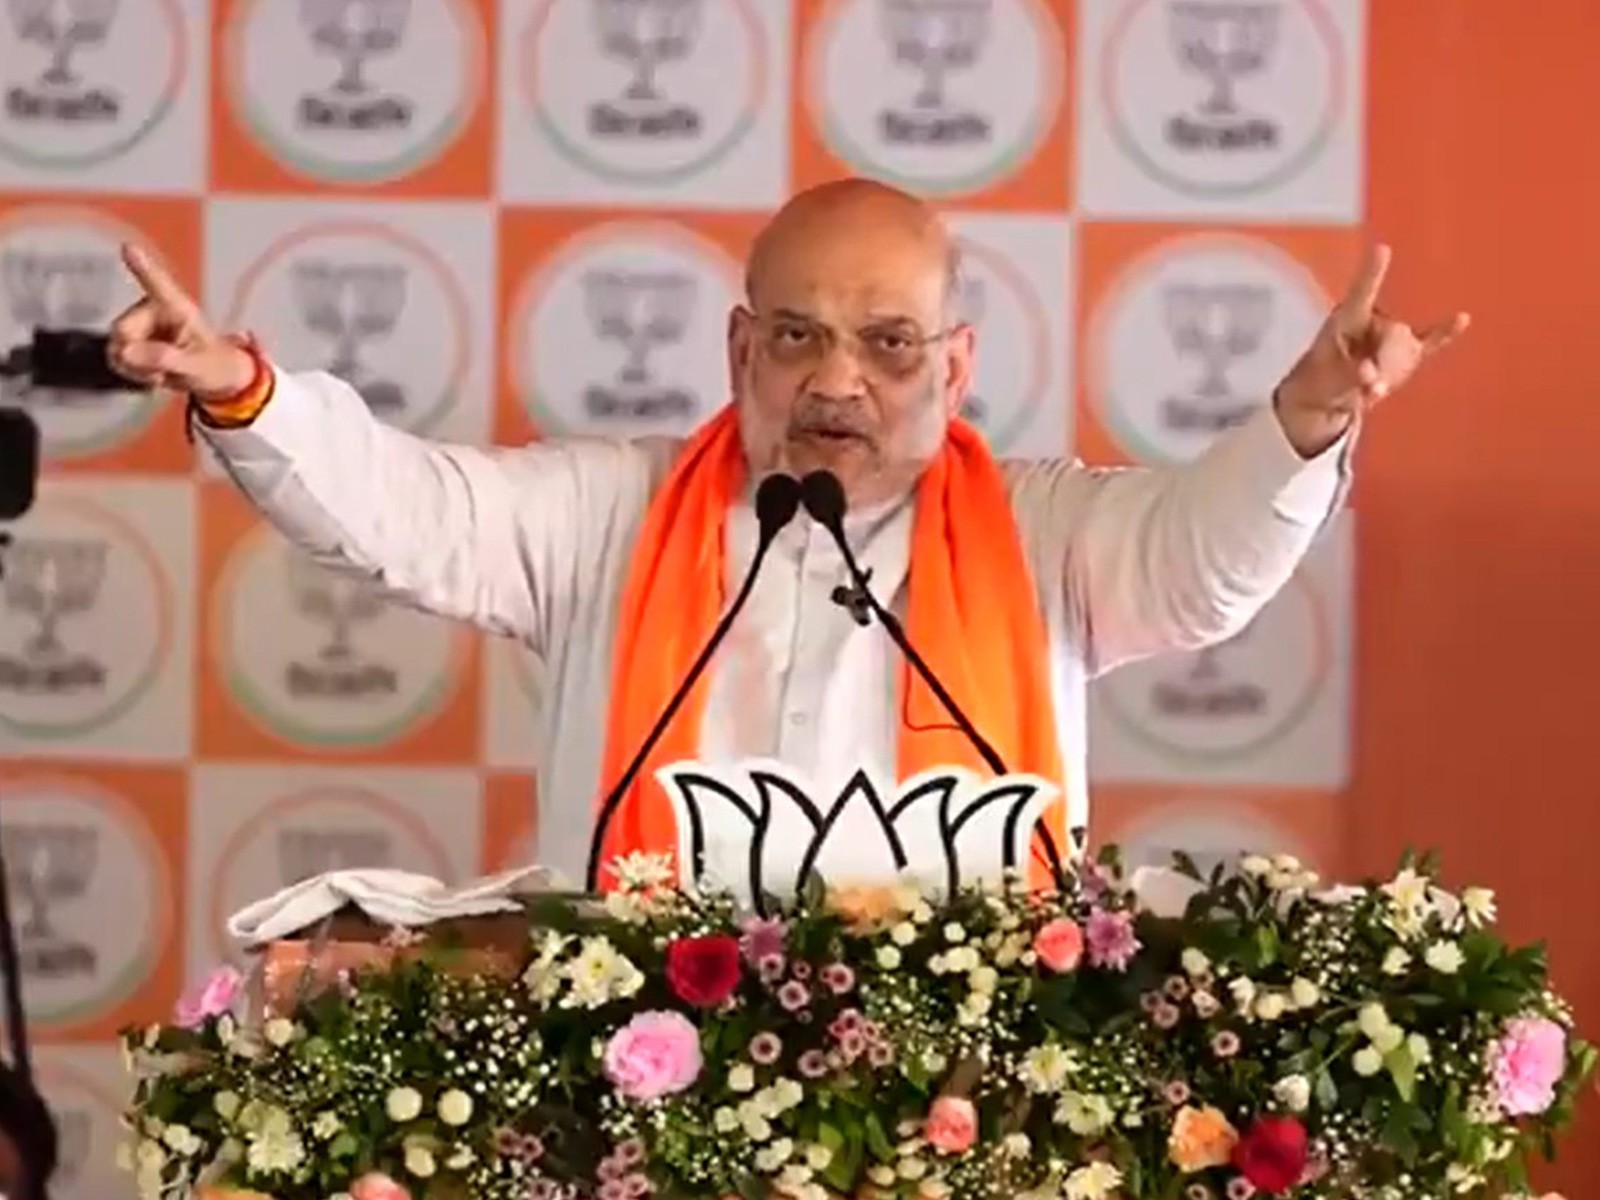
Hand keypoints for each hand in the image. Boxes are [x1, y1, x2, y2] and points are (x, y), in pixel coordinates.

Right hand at [106, 243, 255, 400]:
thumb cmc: (214, 364)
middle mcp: (151, 309)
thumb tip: (128, 352)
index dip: (141, 266)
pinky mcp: (128, 341)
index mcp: (176, 307)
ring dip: (137, 369)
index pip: (157, 284)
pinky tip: (152, 374)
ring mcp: (137, 325)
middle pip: (123, 331)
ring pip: (117, 348)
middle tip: (165, 370)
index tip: (128, 247)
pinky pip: (116, 359)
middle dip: (138, 357)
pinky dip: (132, 373)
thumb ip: (168, 358)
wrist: (211, 378)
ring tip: (164, 372)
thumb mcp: (200, 366)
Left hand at [1274, 243, 1469, 457]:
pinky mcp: (1409, 353)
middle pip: (1393, 335)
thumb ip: (1354, 376)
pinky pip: (1431, 341)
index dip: (1372, 272)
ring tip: (1369, 386)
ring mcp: (1392, 336)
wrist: (1329, 395)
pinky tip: (1462, 319)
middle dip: (1381, 364)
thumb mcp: (1329, 380)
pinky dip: (1446, 333)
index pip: (1362, 291)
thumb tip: (1376, 379)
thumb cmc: (1322, 379)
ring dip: (1390, 374)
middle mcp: (1372, 319)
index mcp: (1346, 317)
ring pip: (1405, 350)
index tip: (1382, 249)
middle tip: (1363, 382)